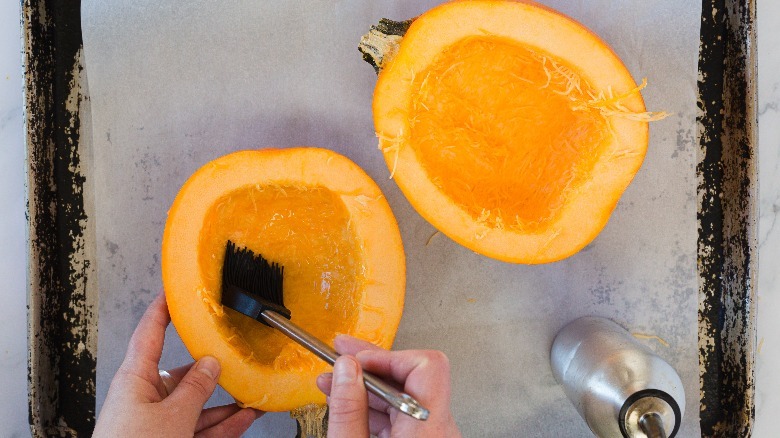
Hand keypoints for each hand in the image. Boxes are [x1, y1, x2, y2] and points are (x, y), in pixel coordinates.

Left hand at [94, 291, 262, 436]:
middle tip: (238, 358)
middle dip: (212, 370)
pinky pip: (201, 427)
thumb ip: (196, 388)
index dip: (163, 310)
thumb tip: (212, 364)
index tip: (175, 291)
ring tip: (253, 393)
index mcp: (135, 380)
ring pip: (197, 405)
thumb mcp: (171, 416)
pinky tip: (245, 417)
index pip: (149, 334)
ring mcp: (158, 424)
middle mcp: (145, 398)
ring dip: (225, 401)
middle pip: (183, 374)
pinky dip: (223, 423)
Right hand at [316, 335, 460, 437]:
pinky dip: (377, 407)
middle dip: (369, 365)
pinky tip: (350, 404)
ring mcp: (434, 436)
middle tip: (340, 354)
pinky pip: (404, 415)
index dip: (387, 356)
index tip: (356, 358)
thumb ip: (349, 410)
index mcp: (428, 428)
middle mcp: (439, 429)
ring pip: (406, 395)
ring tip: (334, 381)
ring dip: (369, 386)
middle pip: (413, 376)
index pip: (426, 364)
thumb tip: (346, 368)